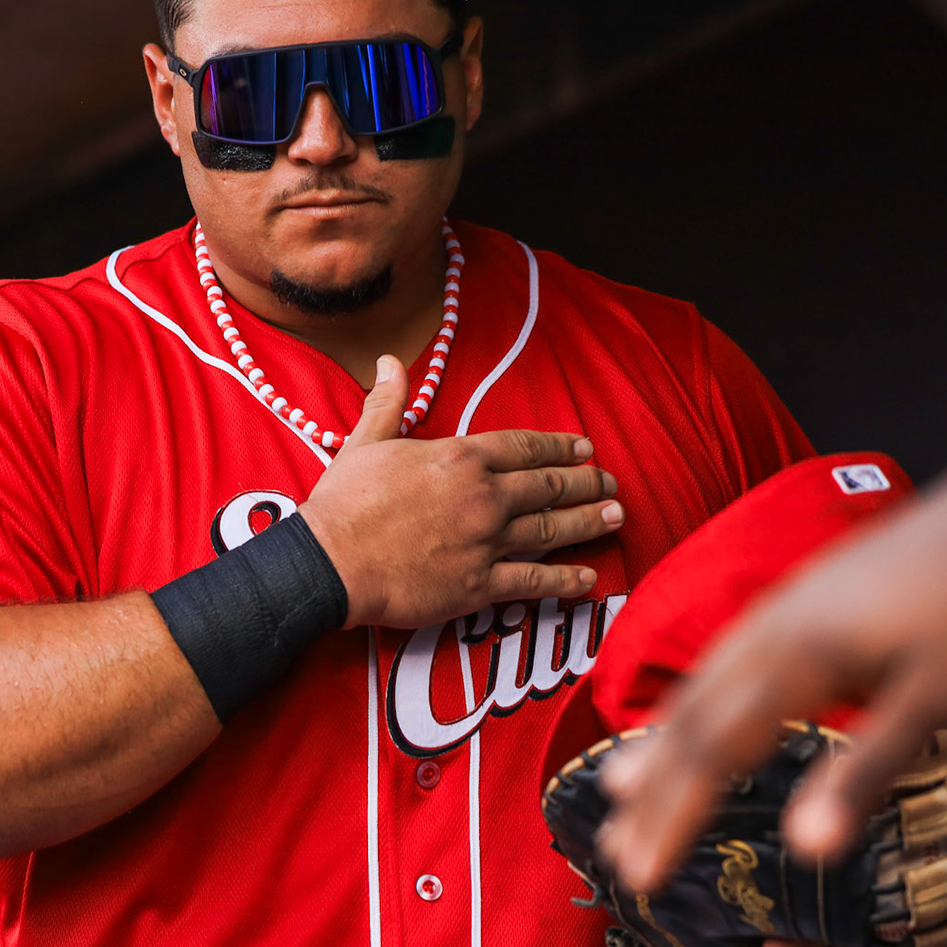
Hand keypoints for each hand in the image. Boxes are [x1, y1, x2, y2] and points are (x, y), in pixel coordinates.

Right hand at [300, 354, 623, 629]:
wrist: (331, 562)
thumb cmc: (345, 502)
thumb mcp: (365, 441)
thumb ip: (388, 402)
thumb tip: (388, 362)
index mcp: (459, 458)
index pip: (522, 447)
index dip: (557, 446)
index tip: (583, 447)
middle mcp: (482, 496)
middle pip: (547, 486)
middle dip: (584, 482)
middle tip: (610, 481)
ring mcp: (485, 542)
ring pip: (550, 529)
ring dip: (587, 522)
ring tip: (615, 516)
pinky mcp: (478, 585)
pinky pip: (532, 581)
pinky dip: (564, 580)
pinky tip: (588, 578)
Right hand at [595, 425, 946, 890]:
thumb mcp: (935, 698)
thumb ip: (865, 771)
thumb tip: (809, 847)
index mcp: (798, 658)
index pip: (714, 751)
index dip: (673, 816)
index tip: (640, 870)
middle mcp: (773, 630)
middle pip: (691, 719)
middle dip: (649, 788)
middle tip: (610, 843)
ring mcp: (783, 609)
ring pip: (700, 684)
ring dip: (659, 743)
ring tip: (622, 779)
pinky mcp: (802, 600)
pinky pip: (722, 660)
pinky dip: (691, 700)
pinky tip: (695, 707)